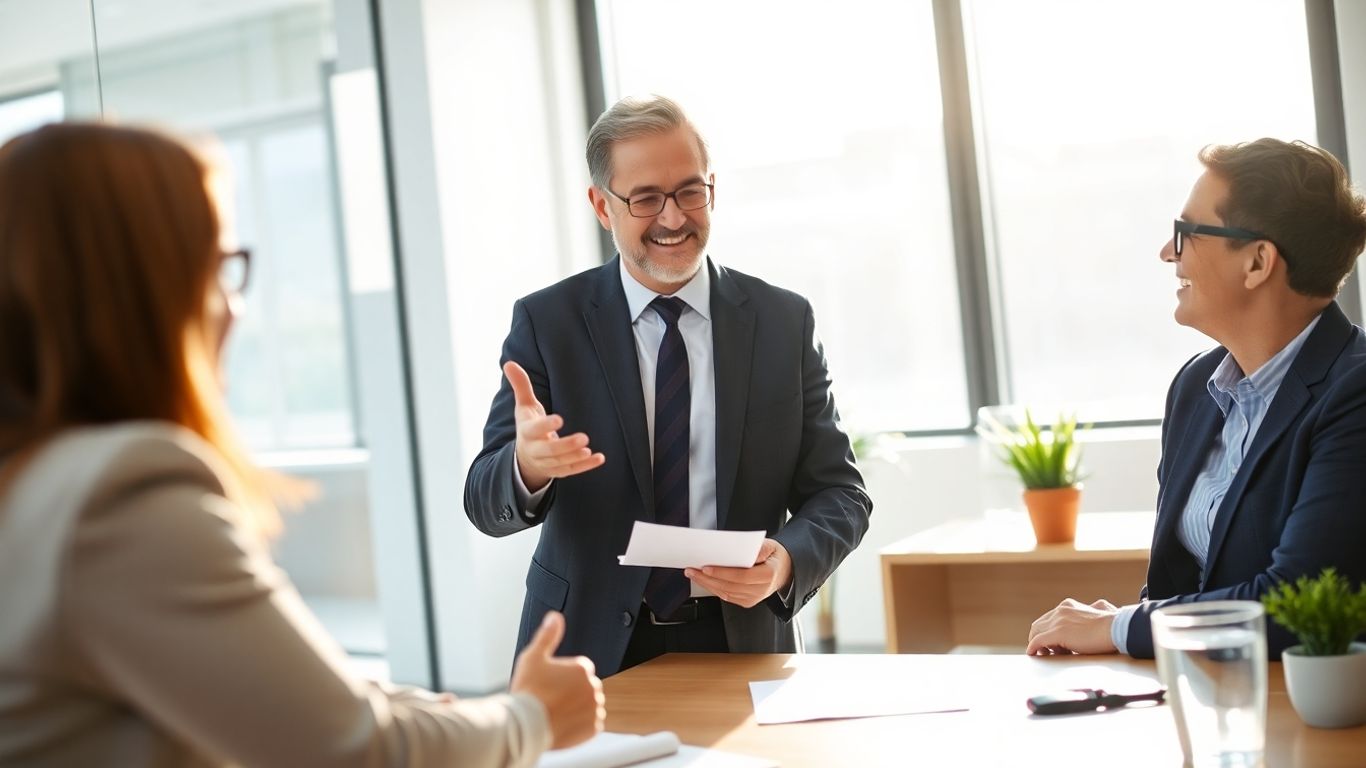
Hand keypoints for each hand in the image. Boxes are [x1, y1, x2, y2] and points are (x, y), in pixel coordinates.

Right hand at [505, 361, 604, 491]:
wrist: (525, 458)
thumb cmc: (528, 425)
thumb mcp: (524, 406)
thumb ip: (520, 386)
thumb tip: (509, 363)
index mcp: (527, 432)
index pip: (534, 430)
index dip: (546, 425)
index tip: (560, 419)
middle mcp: (536, 450)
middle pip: (549, 451)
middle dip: (565, 445)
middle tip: (584, 438)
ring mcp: (548, 463)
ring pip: (561, 463)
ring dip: (575, 458)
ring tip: (589, 450)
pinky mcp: (559, 471)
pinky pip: (572, 471)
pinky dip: (586, 467)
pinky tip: (600, 458)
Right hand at [510, 611, 604, 749]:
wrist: (526, 727)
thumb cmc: (528, 692)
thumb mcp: (533, 657)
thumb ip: (547, 635)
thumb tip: (555, 616)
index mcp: (582, 668)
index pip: (579, 669)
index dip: (562, 677)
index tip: (549, 685)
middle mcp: (593, 686)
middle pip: (584, 687)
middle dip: (572, 692)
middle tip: (550, 700)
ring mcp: (595, 708)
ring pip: (588, 705)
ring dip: (577, 708)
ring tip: (555, 713)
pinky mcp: (594, 728)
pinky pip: (590, 724)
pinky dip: (580, 725)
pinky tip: (563, 723)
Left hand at [685, 539, 792, 608]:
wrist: (784, 572)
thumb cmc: (775, 557)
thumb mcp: (771, 546)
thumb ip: (758, 548)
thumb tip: (743, 550)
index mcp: (768, 575)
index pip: (742, 576)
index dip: (723, 573)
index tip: (706, 567)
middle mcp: (761, 590)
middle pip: (730, 586)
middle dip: (708, 578)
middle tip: (692, 569)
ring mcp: (753, 598)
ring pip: (725, 593)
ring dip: (706, 584)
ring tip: (693, 574)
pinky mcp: (746, 602)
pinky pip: (726, 596)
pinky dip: (713, 588)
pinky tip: (703, 581)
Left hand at [1026, 598, 1119, 655]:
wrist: (1117, 628)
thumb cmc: (1114, 622)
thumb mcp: (1102, 608)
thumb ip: (1095, 608)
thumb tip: (1099, 606)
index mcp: (1069, 605)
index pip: (1050, 618)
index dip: (1050, 630)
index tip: (1054, 642)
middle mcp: (1061, 610)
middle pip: (1040, 624)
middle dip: (1041, 637)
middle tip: (1048, 650)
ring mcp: (1058, 621)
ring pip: (1036, 632)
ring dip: (1038, 644)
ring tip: (1045, 654)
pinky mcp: (1057, 633)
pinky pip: (1038, 641)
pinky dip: (1033, 648)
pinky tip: (1032, 654)